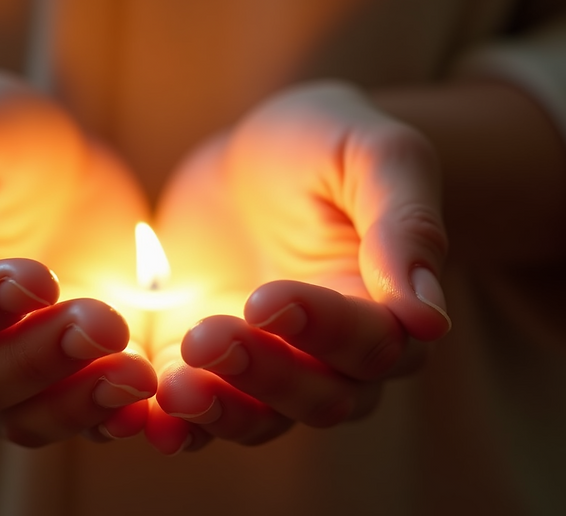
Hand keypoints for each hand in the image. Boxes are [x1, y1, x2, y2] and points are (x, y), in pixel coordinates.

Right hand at [0, 72, 155, 445]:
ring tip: (136, 374)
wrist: (60, 159)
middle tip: (102, 321)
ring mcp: (12, 368)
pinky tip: (151, 402)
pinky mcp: (71, 375)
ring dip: (77, 403)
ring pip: (23, 418)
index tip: (37, 276)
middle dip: (38, 358)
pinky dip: (113, 419)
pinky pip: (81, 419)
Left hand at [145, 81, 449, 452]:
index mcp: (387, 309)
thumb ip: (405, 226)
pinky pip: (194, 413)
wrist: (249, 157)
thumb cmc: (325, 143)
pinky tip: (136, 414)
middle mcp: (334, 357)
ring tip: (172, 388)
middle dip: (263, 374)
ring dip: (216, 412)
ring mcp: (266, 369)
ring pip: (256, 419)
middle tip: (209, 337)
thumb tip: (429, 317)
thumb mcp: (375, 156)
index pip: (371, 343)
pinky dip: (169, 421)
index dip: (322, 329)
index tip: (268, 297)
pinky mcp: (205, 369)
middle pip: (317, 397)